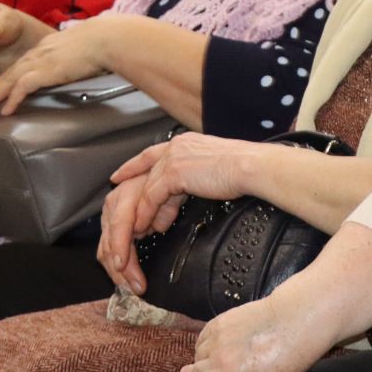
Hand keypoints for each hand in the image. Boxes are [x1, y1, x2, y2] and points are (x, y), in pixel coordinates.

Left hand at [0, 15, 127, 113]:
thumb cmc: (102, 44)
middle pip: (9, 72)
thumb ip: (73, 59)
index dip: (8, 77)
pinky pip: (21, 87)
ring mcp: (40, 61)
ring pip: (9, 79)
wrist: (106, 39)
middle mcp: (39, 52)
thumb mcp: (81, 50)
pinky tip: (6, 110)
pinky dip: (12, 99)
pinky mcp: (45, 70)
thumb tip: (77, 68)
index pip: (21, 63)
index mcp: (47, 46)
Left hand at [97, 133, 257, 291]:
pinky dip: (146, 212)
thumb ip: (191, 179)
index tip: (120, 175)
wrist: (251, 167)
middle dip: (133, 194)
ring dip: (141, 210)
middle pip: (145, 172)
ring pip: (146, 187)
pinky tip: (144, 225)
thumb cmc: (242, 170)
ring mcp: (173, 157)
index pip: (151, 154)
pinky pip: (152, 196)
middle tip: (125, 213)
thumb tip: (181, 193)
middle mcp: (176, 146)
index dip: (133, 166)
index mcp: (185, 142)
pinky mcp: (175, 172)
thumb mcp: (211, 171)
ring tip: (136, 229)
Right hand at [147, 294, 326, 371]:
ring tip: (228, 355)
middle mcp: (222, 367)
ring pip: (195, 359)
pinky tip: (226, 341)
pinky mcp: (216, 324)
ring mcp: (217, 344)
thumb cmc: (289, 355)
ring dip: (202, 361)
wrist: (295, 318)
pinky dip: (207, 344)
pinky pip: (200, 340)